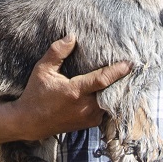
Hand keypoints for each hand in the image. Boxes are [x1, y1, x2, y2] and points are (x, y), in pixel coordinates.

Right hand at [10, 36, 131, 140]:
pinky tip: (112, 91)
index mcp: (74, 92)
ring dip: (116, 92)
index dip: (117, 71)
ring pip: (110, 103)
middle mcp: (85, 107)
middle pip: (112, 92)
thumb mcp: (42, 70)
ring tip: (124, 78)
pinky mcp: (89, 124)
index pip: (102, 80)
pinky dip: (110, 101)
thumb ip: (57, 52)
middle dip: (122, 82)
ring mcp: (88, 118)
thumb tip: (72, 37)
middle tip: (133, 68)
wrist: (30, 123)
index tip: (130, 63)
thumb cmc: (35, 94)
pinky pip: (106, 111)